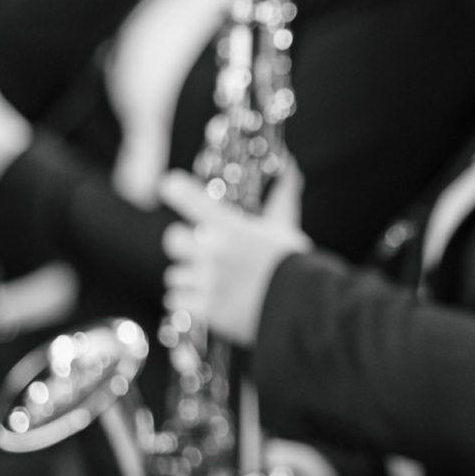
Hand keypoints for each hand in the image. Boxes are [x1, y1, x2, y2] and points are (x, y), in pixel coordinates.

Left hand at [159, 170, 308, 345]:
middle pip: (172, 240)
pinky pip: (176, 301)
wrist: (303, 304)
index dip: (175, 189)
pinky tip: (204, 301)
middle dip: (183, 245)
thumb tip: (291, 166)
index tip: (171, 187)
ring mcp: (208, 281)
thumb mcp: (285, 225)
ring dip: (189, 279)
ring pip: (175, 275)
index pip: (185, 195)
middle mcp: (213, 250)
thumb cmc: (293, 262)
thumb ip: (282, 196)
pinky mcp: (206, 309)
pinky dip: (187, 302)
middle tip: (199, 252)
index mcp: (229, 226)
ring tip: (210, 283)